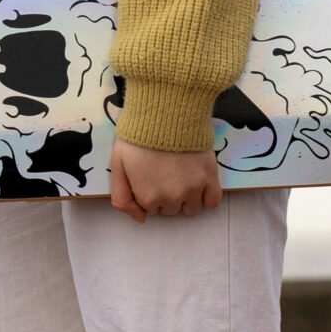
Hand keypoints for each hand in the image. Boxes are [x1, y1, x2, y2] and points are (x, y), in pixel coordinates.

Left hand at [108, 137, 222, 222]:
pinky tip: (199, 184)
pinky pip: (212, 202)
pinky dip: (206, 197)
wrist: (165, 112)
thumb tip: (141, 219)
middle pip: (170, 209)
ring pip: (191, 208)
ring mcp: (194, 190)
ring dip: (185, 197)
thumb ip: (122, 197)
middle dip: (165, 195)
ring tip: (181, 175)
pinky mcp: (210, 178)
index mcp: (148, 198)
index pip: (149, 209)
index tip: (148, 175)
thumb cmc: (138, 136)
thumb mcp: (118, 165)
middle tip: (163, 171)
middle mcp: (172, 199)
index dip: (147, 192)